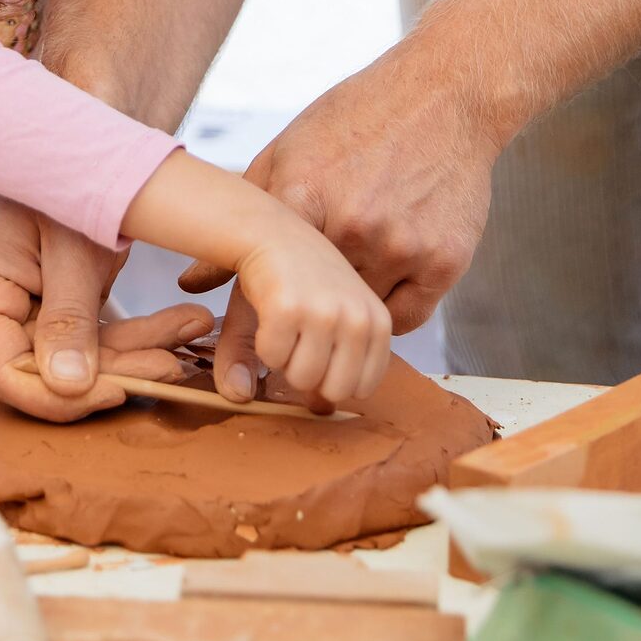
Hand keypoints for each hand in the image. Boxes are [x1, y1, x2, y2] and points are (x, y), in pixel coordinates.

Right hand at [0, 192, 213, 421]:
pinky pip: (87, 344)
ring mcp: (12, 317)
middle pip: (44, 373)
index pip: (4, 372)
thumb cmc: (59, 177)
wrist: (66, 148)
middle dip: (115, 370)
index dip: (58, 397)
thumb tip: (71, 388)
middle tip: (173, 363)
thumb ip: (70, 315)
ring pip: (73, 364)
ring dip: (135, 353)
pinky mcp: (44, 317)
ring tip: (189, 333)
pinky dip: (132, 337)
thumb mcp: (70, 244)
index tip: (118, 390)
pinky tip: (178, 328)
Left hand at [185, 29, 505, 390]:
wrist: (444, 94)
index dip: (243, 346)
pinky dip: (387, 317)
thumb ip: (239, 218)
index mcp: (300, 198)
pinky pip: (405, 319)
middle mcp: (349, 227)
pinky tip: (376, 294)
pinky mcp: (444, 260)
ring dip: (344, 332)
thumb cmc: (356, 118)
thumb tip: (189, 279)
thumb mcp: (286, 154)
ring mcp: (400, 245)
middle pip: (311, 323)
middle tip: (291, 364)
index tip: (236, 383)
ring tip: (335, 321)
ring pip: (359, 327)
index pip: (257, 294)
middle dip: (297, 352)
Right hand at [232, 201, 392, 409]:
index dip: (331, 376)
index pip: (363, 387)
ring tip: (284, 323)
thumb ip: (325, 367)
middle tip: (297, 338)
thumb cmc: (301, 278)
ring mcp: (325, 314)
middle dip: (306, 373)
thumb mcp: (323, 319)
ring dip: (283, 360)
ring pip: (301, 378)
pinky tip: (267, 313)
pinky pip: (272, 358)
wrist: (270, 230)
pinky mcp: (290, 309)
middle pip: (333, 390)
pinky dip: (261, 345)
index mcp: (378, 323)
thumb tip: (320, 410)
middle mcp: (359, 319)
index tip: (317, 348)